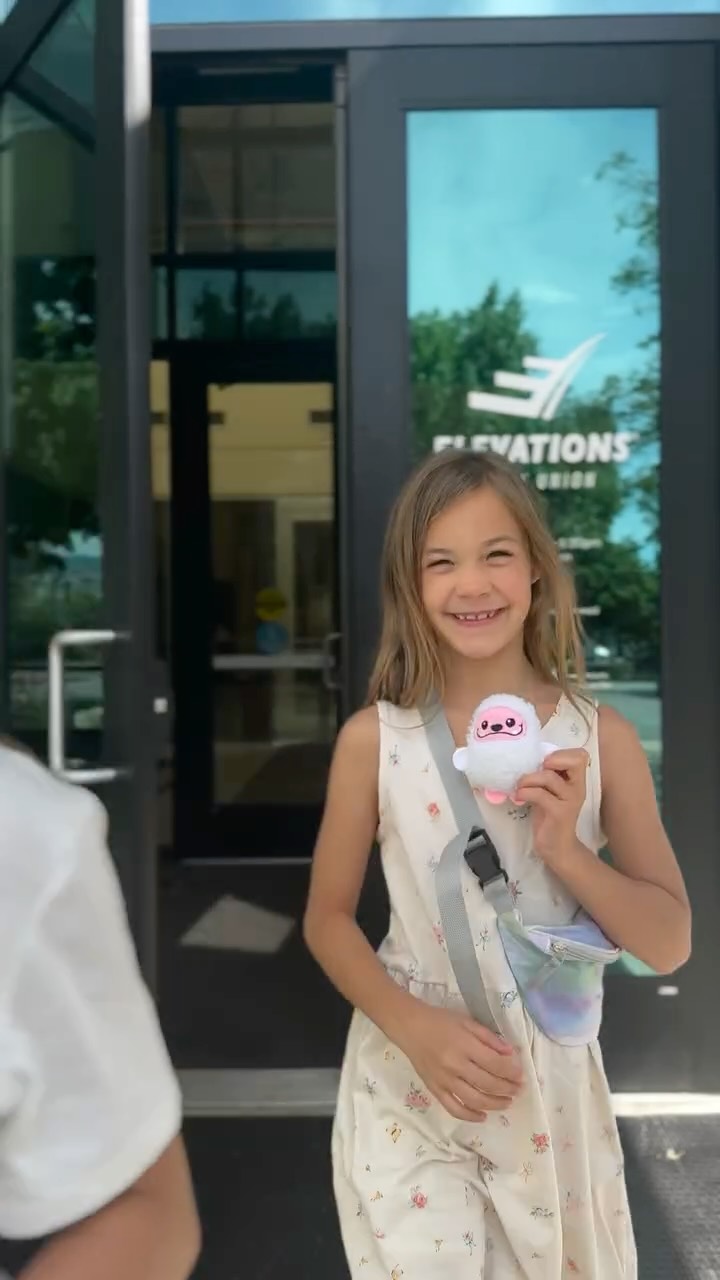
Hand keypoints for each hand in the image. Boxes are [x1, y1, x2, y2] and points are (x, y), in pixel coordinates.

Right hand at [397, 1003, 522, 1121]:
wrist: (409, 1027)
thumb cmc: (440, 1021)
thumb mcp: (467, 1022)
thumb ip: (489, 1038)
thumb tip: (510, 1054)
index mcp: (464, 1045)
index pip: (494, 1064)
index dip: (511, 1071)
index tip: (521, 1074)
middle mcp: (455, 1065)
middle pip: (488, 1083)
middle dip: (508, 1088)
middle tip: (518, 1089)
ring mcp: (444, 1080)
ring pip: (474, 1099)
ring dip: (495, 1104)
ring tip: (507, 1102)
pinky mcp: (435, 1090)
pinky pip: (454, 1108)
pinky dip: (470, 1116)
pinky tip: (482, 1116)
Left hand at [515, 748, 587, 864]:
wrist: (556, 847)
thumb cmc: (550, 817)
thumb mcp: (549, 792)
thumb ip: (547, 776)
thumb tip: (527, 759)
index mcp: (576, 781)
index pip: (580, 755)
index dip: (561, 753)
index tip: (544, 764)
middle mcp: (578, 788)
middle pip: (576, 759)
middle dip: (552, 759)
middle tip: (536, 770)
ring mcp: (570, 800)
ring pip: (549, 777)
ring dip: (528, 778)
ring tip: (520, 787)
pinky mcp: (559, 812)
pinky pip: (540, 794)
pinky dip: (525, 792)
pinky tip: (519, 797)